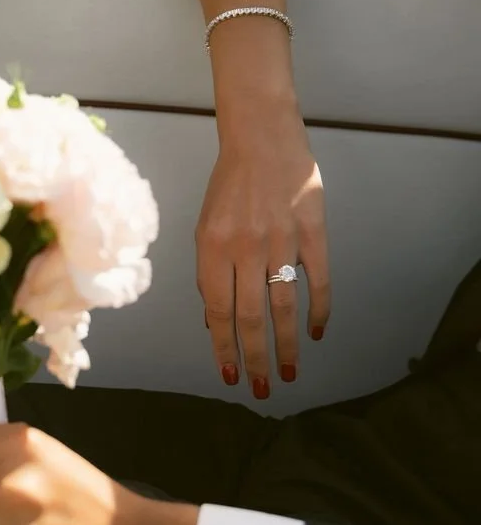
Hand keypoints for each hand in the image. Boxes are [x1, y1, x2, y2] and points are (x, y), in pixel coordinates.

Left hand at [196, 102, 329, 397]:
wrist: (262, 136)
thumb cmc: (230, 185)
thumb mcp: (206, 227)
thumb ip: (210, 273)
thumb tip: (214, 321)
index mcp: (213, 249)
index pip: (218, 312)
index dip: (224, 347)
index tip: (230, 375)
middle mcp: (245, 248)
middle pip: (251, 317)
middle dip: (256, 359)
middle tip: (262, 389)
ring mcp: (281, 240)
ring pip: (284, 306)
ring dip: (286, 346)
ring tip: (290, 373)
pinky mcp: (312, 230)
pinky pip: (318, 278)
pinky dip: (319, 309)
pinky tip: (317, 333)